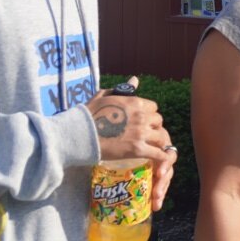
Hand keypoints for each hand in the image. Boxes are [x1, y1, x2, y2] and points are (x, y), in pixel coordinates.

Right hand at [87, 76, 177, 210]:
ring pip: (161, 136)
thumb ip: (121, 89)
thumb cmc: (87, 115)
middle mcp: (141, 116)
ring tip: (154, 148)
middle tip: (147, 135)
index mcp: (135, 102)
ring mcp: (140, 133)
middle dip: (154, 128)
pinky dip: (161, 157)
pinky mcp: (137, 149)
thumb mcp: (104, 96)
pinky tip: (160, 161)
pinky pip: (158, 153)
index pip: (153, 108)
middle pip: (158, 121)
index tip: (144, 122)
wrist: (78, 135)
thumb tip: (135, 79)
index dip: (149, 115)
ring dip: (158, 142)